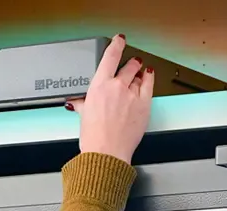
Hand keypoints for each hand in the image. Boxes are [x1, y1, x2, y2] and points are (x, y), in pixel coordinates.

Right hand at [67, 35, 153, 164]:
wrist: (106, 154)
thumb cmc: (94, 139)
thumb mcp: (83, 118)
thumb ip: (82, 105)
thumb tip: (77, 103)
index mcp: (99, 87)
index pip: (111, 56)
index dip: (116, 45)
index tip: (119, 41)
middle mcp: (117, 87)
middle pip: (128, 65)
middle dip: (129, 64)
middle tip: (129, 66)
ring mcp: (132, 94)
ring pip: (139, 74)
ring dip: (138, 73)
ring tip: (137, 75)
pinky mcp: (144, 104)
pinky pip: (150, 84)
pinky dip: (149, 79)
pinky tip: (147, 78)